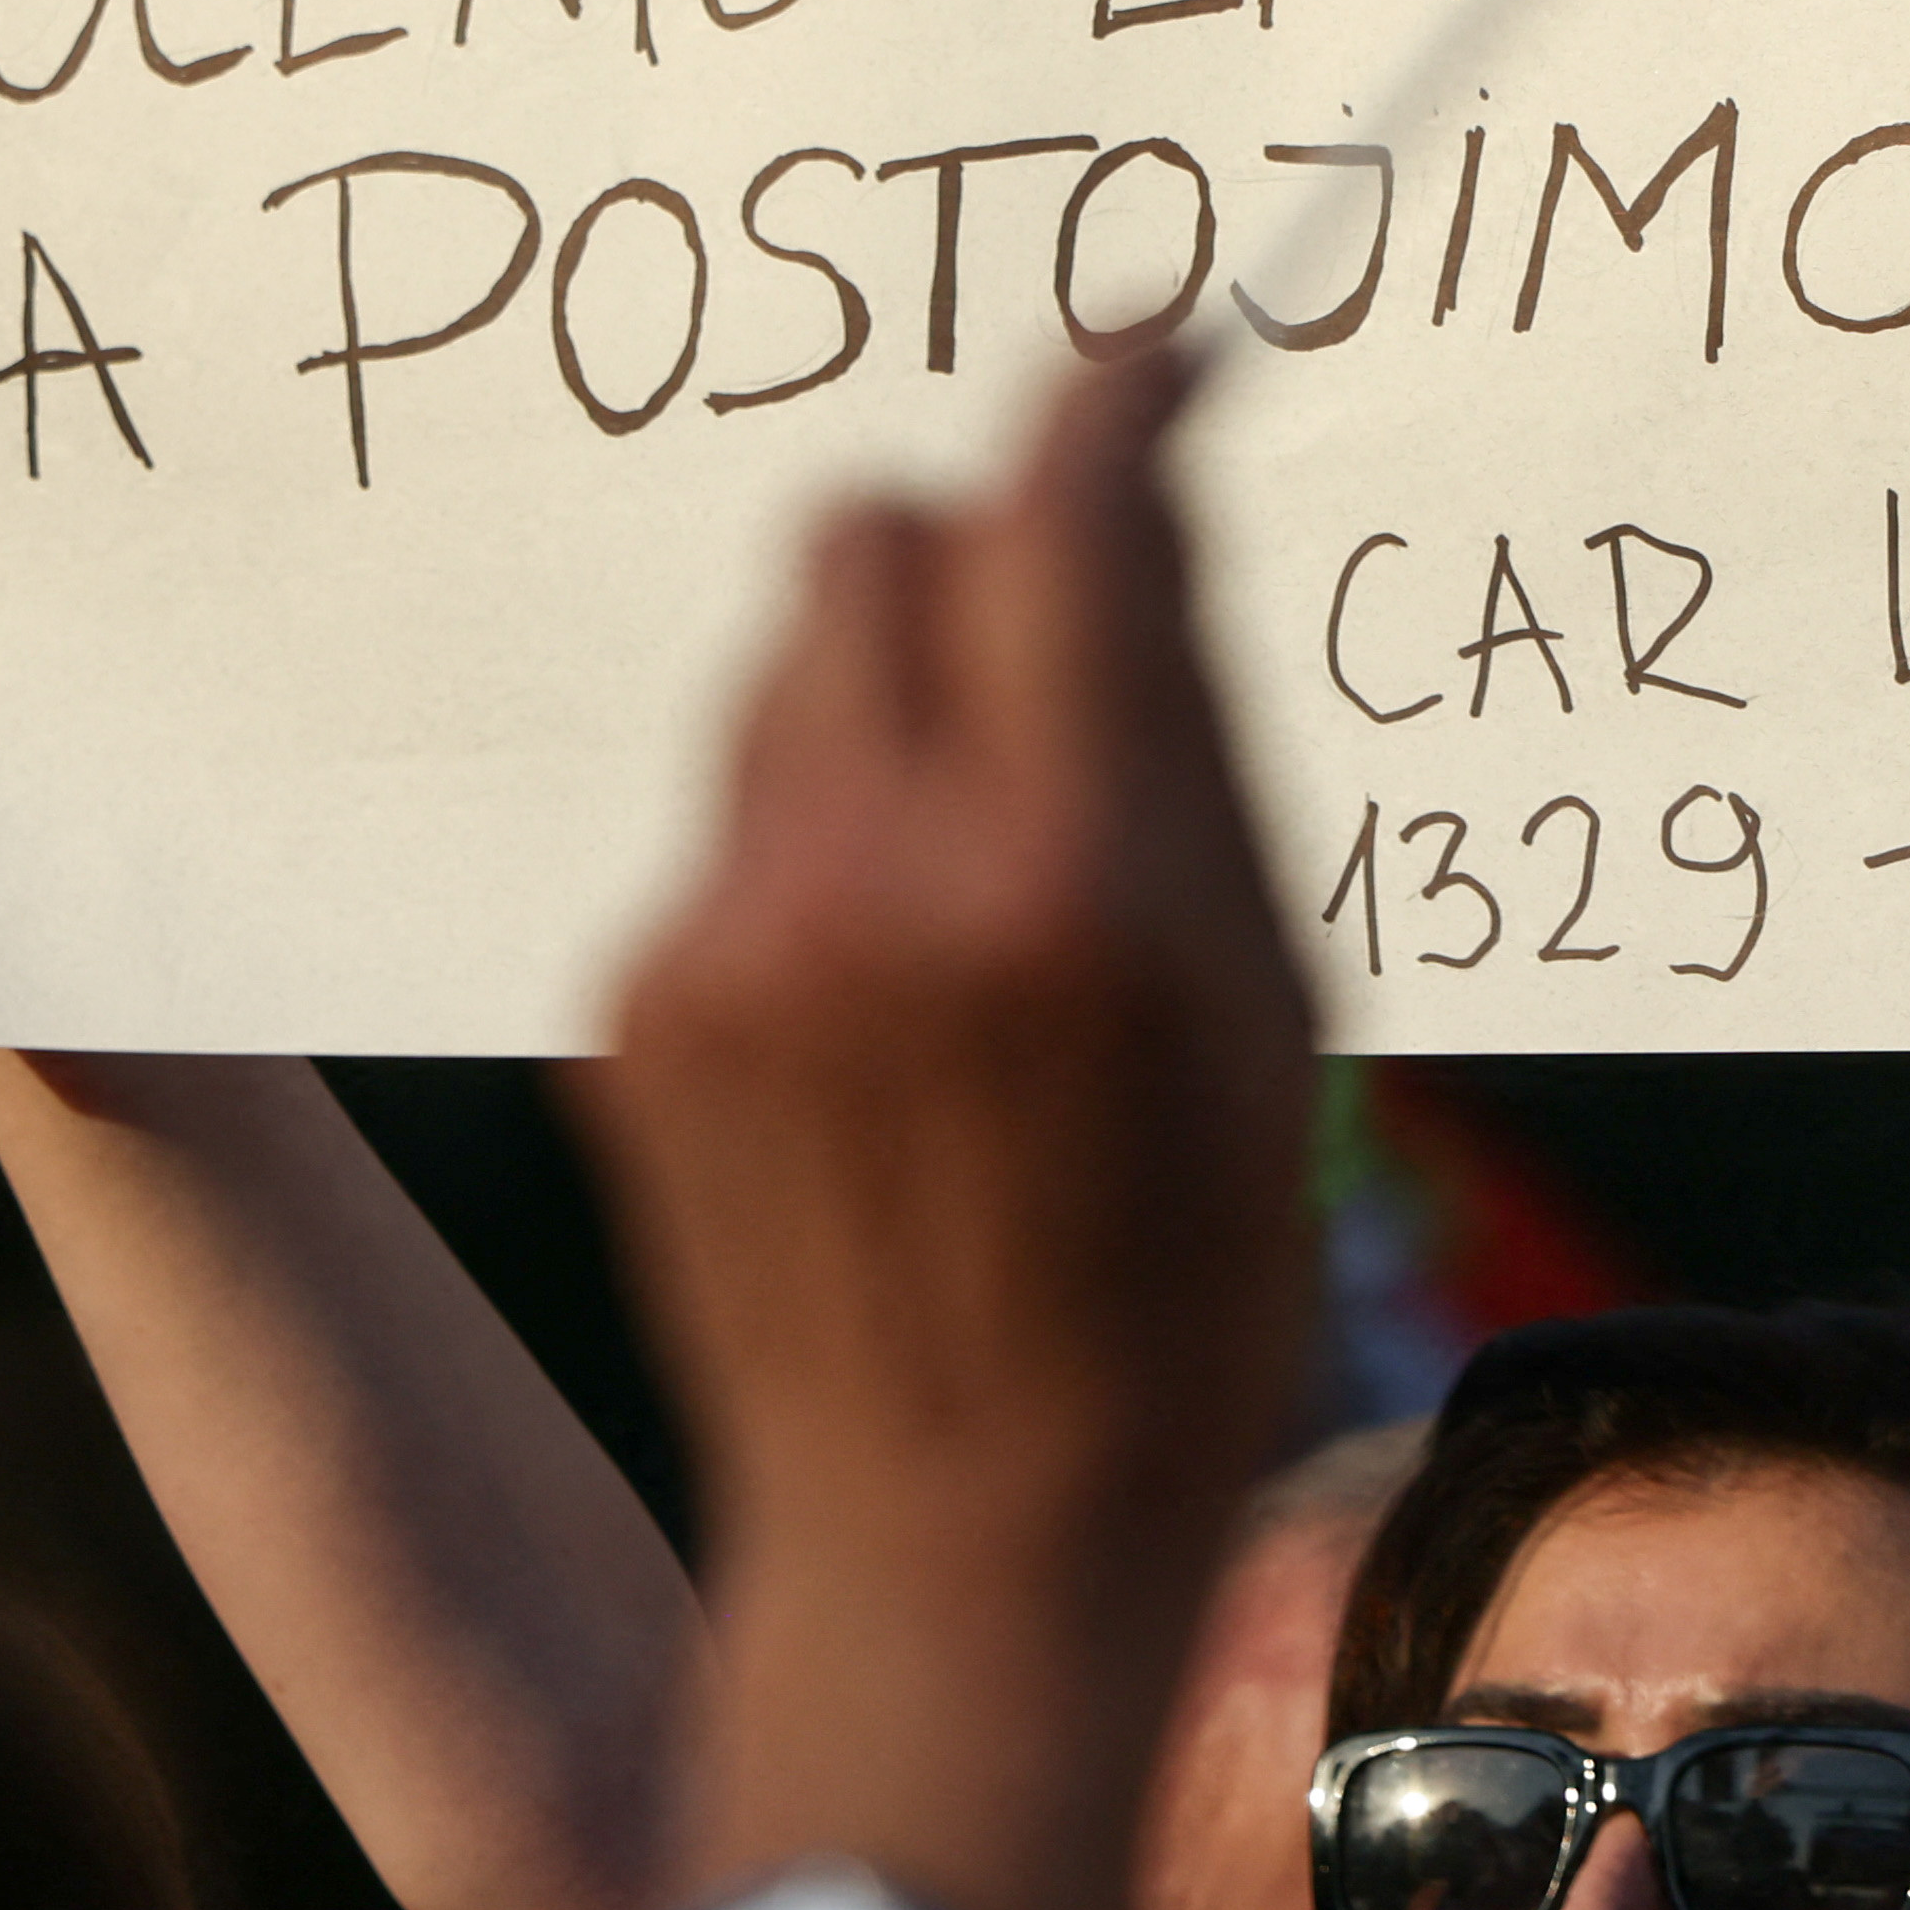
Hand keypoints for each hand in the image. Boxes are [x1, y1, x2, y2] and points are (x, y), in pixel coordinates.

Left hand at [572, 356, 1318, 1909]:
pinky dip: (813, 851)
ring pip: (786, 672)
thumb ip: (1193, 738)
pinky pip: (729, 826)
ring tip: (970, 879)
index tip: (1144, 359)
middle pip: (870, 534)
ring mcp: (725, 942)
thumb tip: (1143, 505)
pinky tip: (880, 1010)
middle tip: (1048, 640)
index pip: (1055, 512)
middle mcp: (870, 876)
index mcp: (1067, 873)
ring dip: (882, 702)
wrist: (958, 1549)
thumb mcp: (1273, 1011)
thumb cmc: (1180, 1287)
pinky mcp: (635, 1008)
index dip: (1105, 401)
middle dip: (967, 547)